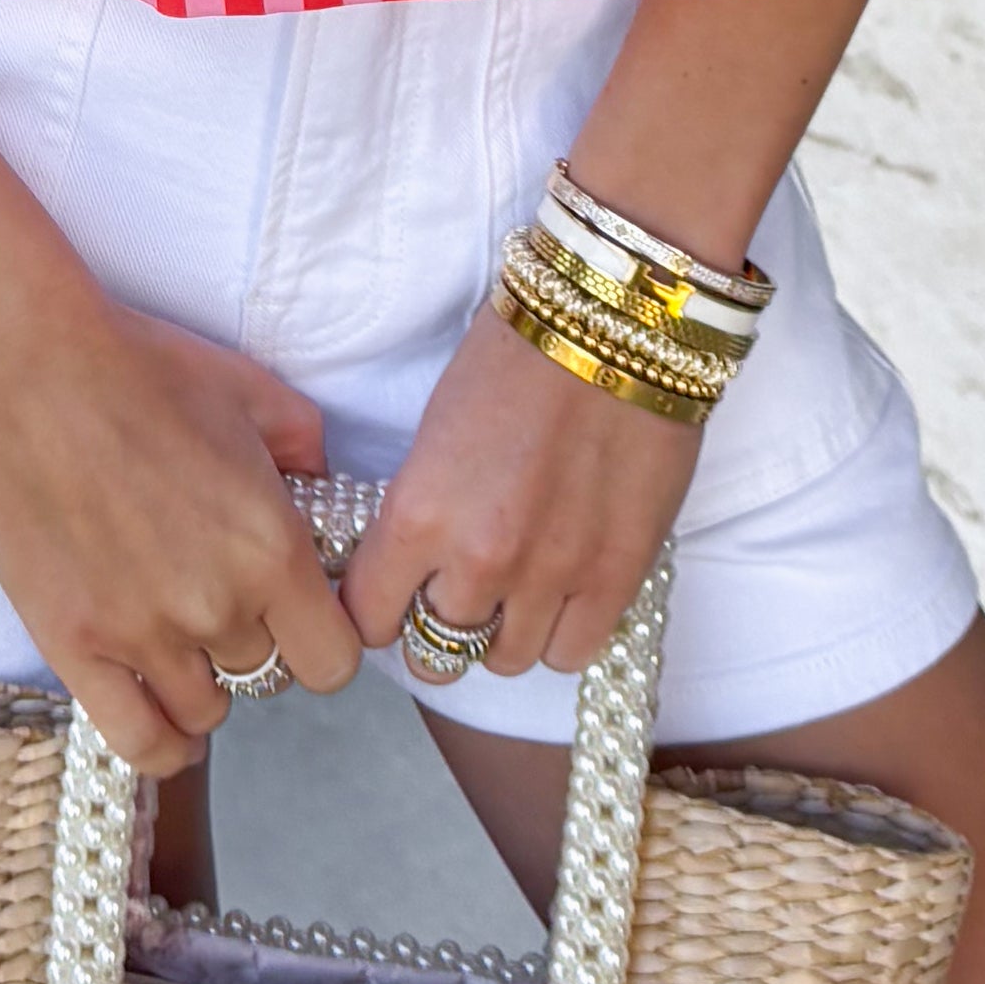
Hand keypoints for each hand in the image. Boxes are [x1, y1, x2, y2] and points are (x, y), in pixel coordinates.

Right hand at [0, 296, 359, 771]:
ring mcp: (141, 635)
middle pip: (266, 676)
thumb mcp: (252, 391)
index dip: (324, 638)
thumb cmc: (140, 365)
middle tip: (222, 590)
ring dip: (204, 679)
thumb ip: (306, 454)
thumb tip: (320, 492)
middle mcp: (215, 606)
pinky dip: (161, 740)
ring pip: (205, 712)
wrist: (26, 365)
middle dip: (254, 636)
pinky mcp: (74, 647)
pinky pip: (138, 741)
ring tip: (183, 633)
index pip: (333, 661)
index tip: (304, 614)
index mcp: (271, 548)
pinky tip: (166, 717)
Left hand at [341, 308, 700, 679]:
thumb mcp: (435, 431)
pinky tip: (562, 589)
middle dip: (439, 622)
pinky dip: (561, 631)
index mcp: (419, 515)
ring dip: (503, 628)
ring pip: (503, 661)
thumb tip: (410, 565)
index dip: (377, 609)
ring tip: (516, 581)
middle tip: (456, 586)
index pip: (368, 619)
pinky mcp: (616, 578)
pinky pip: (570, 654)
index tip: (391, 595)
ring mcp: (552, 577)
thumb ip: (421, 512)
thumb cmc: (516, 356)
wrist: (613, 323)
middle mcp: (480, 561)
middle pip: (435, 653)